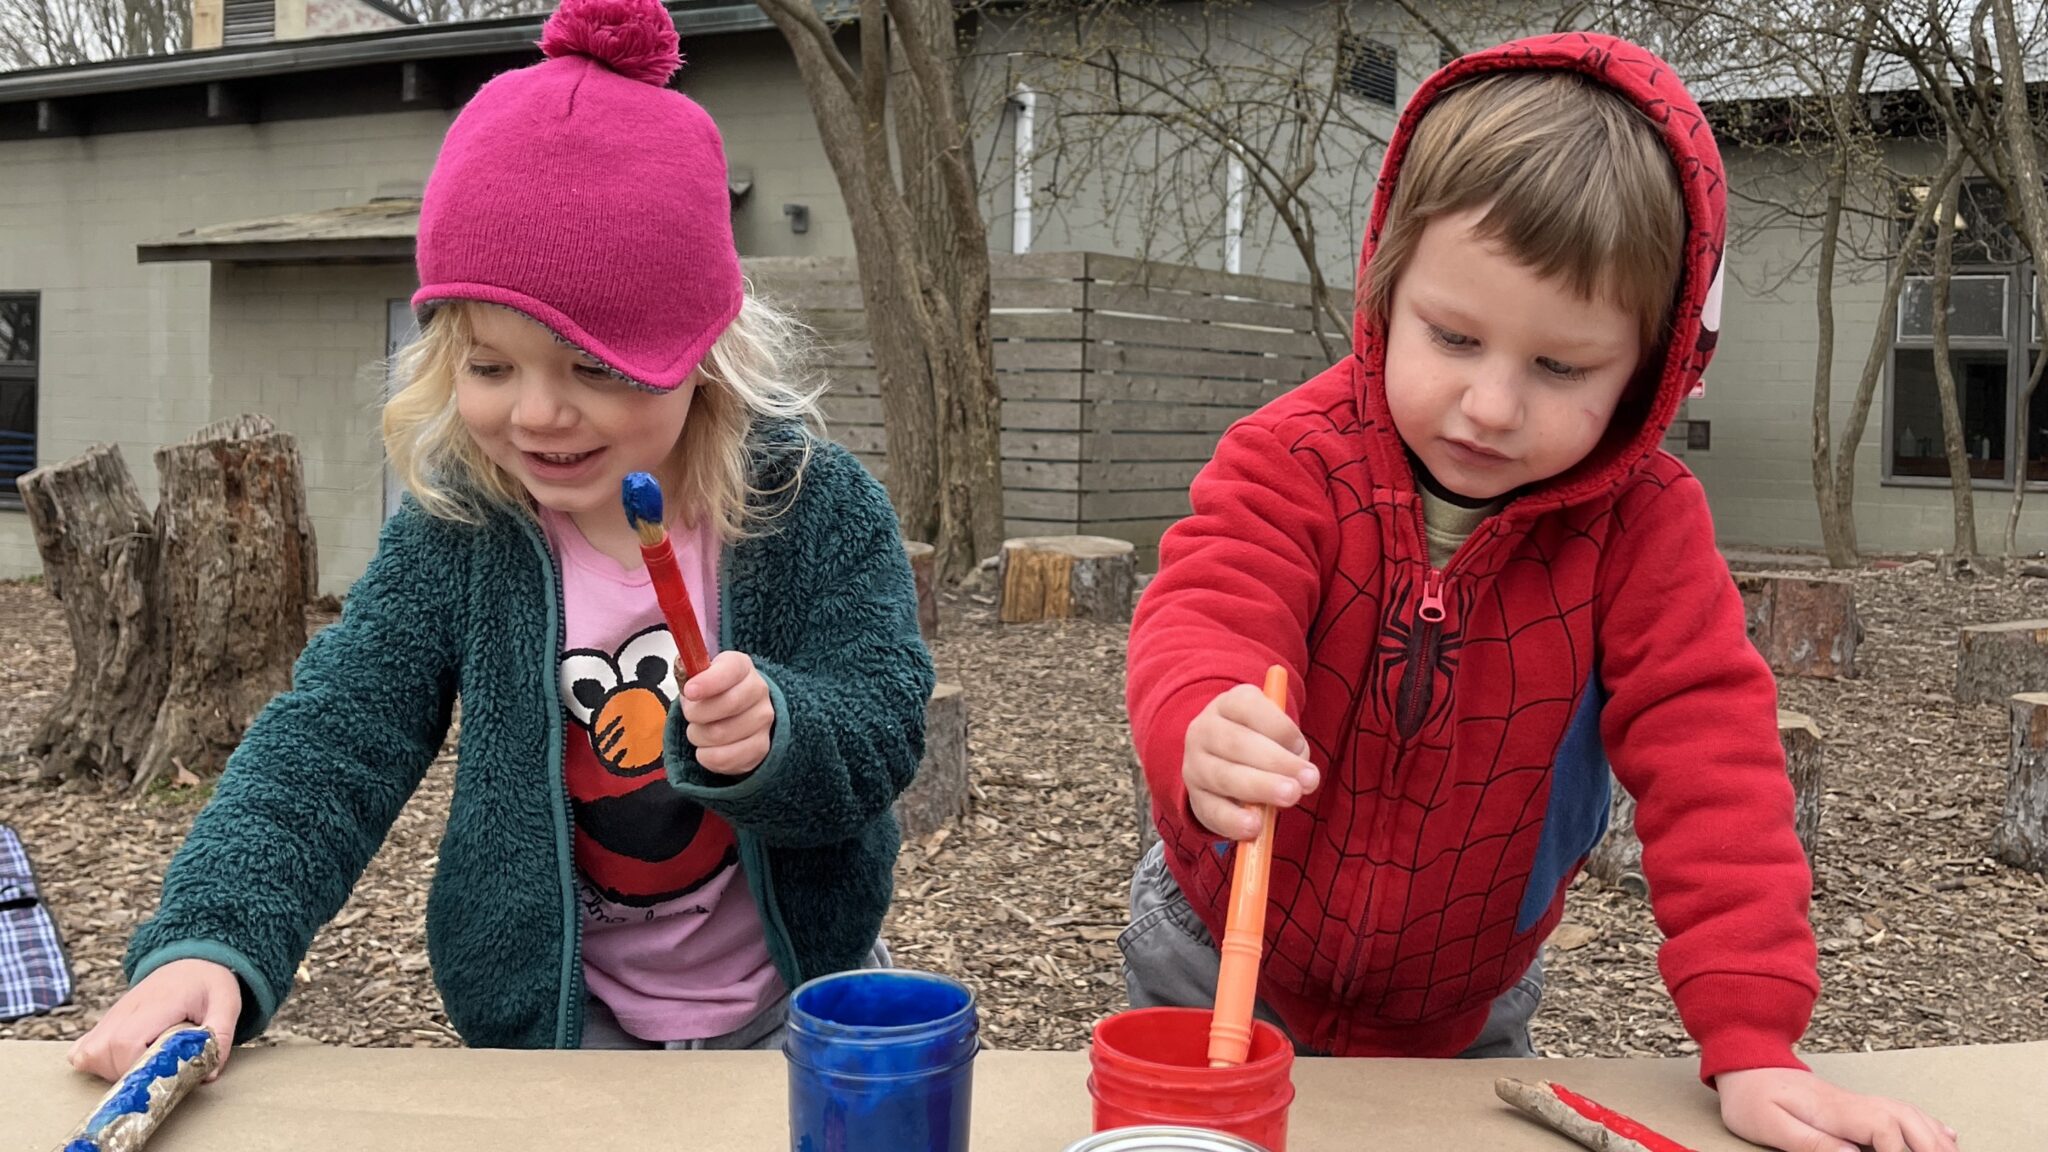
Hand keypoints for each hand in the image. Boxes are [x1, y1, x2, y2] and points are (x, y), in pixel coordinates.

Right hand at [68, 958, 239, 1083]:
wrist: (191, 961)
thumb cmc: (208, 984)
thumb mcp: (226, 1004)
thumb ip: (219, 1036)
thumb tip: (208, 1074)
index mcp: (156, 1004)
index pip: (126, 1043)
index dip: (137, 1067)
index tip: (159, 1075)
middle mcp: (126, 1010)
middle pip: (103, 1054)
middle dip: (127, 1074)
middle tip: (156, 1071)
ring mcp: (111, 1017)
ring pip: (88, 1056)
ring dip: (110, 1072)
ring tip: (141, 1066)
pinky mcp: (104, 1024)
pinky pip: (81, 1052)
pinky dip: (93, 1063)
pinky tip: (119, 1062)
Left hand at [682, 650, 774, 775]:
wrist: (738, 713)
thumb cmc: (711, 693)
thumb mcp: (699, 676)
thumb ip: (689, 675)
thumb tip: (684, 677)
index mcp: (741, 666)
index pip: (730, 670)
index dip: (709, 682)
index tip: (690, 691)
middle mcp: (758, 690)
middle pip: (727, 705)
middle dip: (697, 713)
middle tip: (690, 715)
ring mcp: (763, 720)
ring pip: (721, 734)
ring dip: (699, 736)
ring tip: (699, 731)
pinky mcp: (761, 747)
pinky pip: (726, 758)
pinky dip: (707, 757)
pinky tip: (707, 749)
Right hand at [1182, 683, 1318, 839]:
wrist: (1219, 760)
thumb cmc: (1258, 742)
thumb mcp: (1274, 733)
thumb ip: (1292, 749)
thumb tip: (1303, 778)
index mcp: (1228, 705)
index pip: (1249, 707)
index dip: (1279, 727)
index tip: (1301, 747)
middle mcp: (1204, 730)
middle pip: (1237, 744)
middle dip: (1275, 762)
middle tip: (1307, 781)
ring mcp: (1195, 764)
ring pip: (1224, 776)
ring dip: (1260, 788)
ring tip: (1289, 798)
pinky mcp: (1195, 797)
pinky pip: (1212, 810)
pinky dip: (1234, 820)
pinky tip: (1255, 827)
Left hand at [1719, 1067, 1958, 1151]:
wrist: (1744, 1063)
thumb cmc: (1751, 1098)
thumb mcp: (1770, 1124)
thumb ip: (1810, 1142)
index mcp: (1834, 1110)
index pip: (1883, 1129)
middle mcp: (1853, 1103)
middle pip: (1906, 1121)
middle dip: (1932, 1147)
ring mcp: (1857, 1100)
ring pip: (1910, 1115)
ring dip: (1936, 1138)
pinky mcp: (1855, 1103)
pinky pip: (1900, 1110)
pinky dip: (1928, 1124)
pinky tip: (1946, 1136)